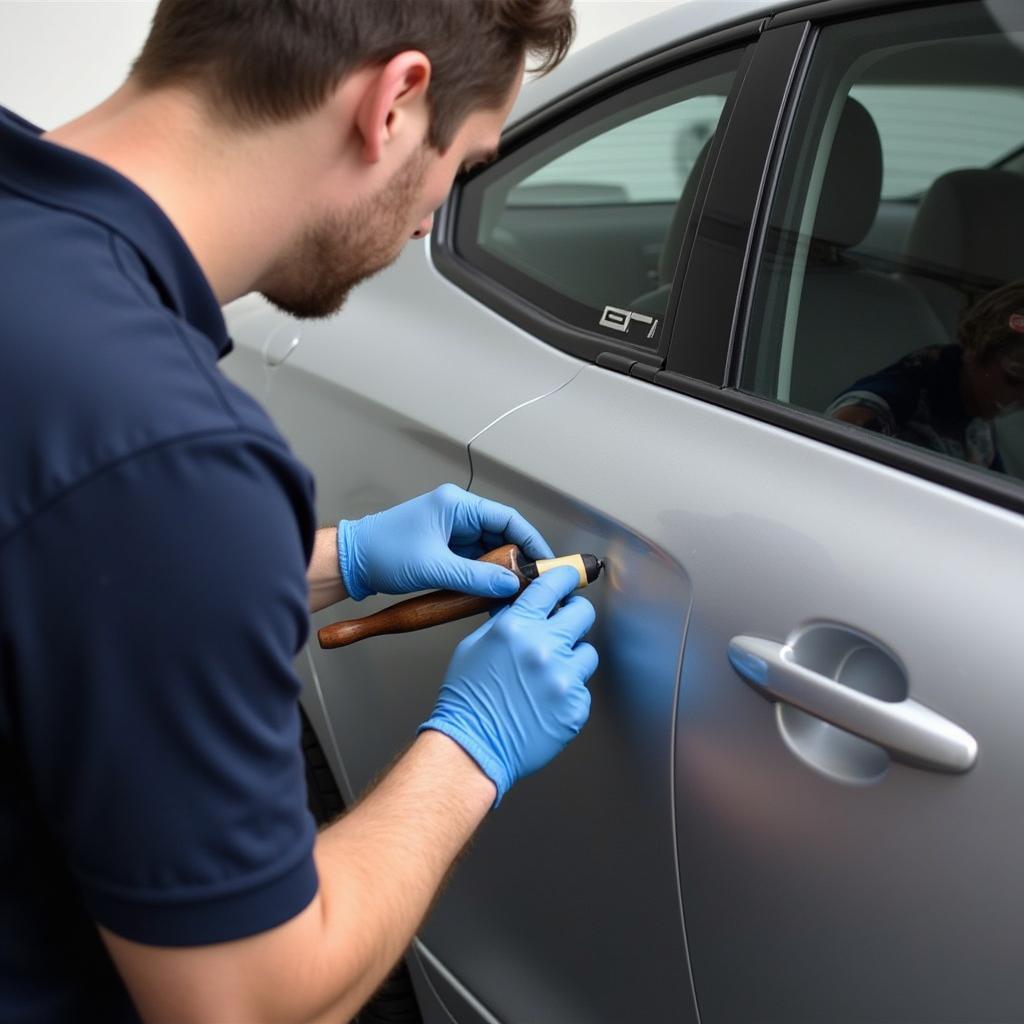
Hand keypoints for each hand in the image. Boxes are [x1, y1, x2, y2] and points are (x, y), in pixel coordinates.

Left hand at [337, 483, 553, 600]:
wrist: (349, 562)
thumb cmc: (381, 552)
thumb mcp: (434, 568)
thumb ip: (476, 578)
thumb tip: (510, 584)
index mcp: (456, 505)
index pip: (507, 518)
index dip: (531, 540)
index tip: (546, 561)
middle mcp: (456, 513)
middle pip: (501, 535)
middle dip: (516, 559)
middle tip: (529, 583)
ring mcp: (449, 531)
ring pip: (488, 550)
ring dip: (498, 570)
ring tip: (511, 592)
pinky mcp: (443, 547)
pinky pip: (473, 560)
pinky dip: (483, 576)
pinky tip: (489, 592)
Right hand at [418, 566, 597, 804]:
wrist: (471, 748)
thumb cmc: (466, 700)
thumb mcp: (474, 646)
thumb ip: (503, 621)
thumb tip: (520, 603)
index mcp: (516, 628)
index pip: (552, 586)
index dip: (565, 577)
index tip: (569, 577)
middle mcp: (544, 648)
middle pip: (583, 613)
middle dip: (574, 615)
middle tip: (565, 624)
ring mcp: (564, 678)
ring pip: (588, 652)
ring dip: (572, 657)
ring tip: (548, 673)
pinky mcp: (576, 706)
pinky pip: (582, 687)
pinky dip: (568, 691)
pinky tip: (546, 699)